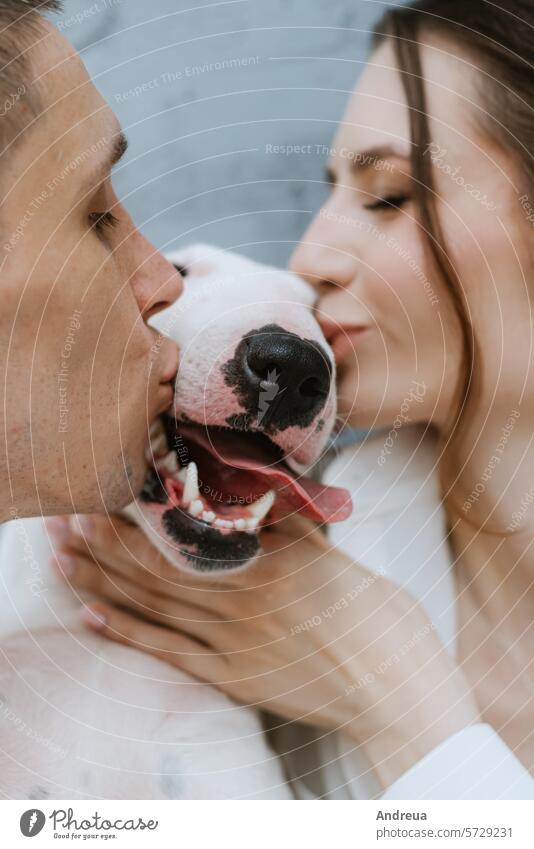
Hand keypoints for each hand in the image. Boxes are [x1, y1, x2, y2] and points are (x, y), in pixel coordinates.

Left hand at [47, 513, 479, 788]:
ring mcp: (236, 641)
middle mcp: (246, 597)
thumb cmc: (380, 618)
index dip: (141, 515)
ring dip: (104, 581)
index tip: (103, 494)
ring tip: (62, 558)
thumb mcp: (337, 554)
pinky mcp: (235, 677)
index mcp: (273, 560)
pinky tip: (93, 614)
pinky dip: (130, 633)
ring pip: (157, 605)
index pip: (191, 532)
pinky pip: (172, 652)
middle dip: (106, 542)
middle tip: (63, 520)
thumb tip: (252, 493)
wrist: (397, 688)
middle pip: (160, 566)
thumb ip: (289, 525)